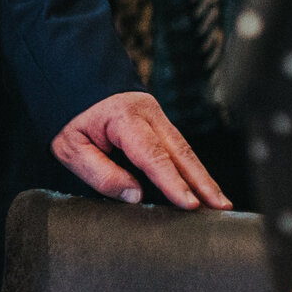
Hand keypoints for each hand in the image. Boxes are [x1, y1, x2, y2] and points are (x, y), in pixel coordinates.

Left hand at [52, 90, 232, 208]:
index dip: (173, 182)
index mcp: (124, 118)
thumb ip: (101, 174)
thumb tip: (135, 196)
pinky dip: (192, 169)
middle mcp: (147, 114)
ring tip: (220, 203)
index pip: (153, 155)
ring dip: (203, 177)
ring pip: (185, 150)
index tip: (190, 204)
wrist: (71, 83)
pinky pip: (179, 148)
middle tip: (222, 207)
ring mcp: (156, 117)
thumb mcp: (71, 148)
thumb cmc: (70, 118)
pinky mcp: (158, 124)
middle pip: (180, 152)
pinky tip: (203, 187)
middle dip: (203, 182)